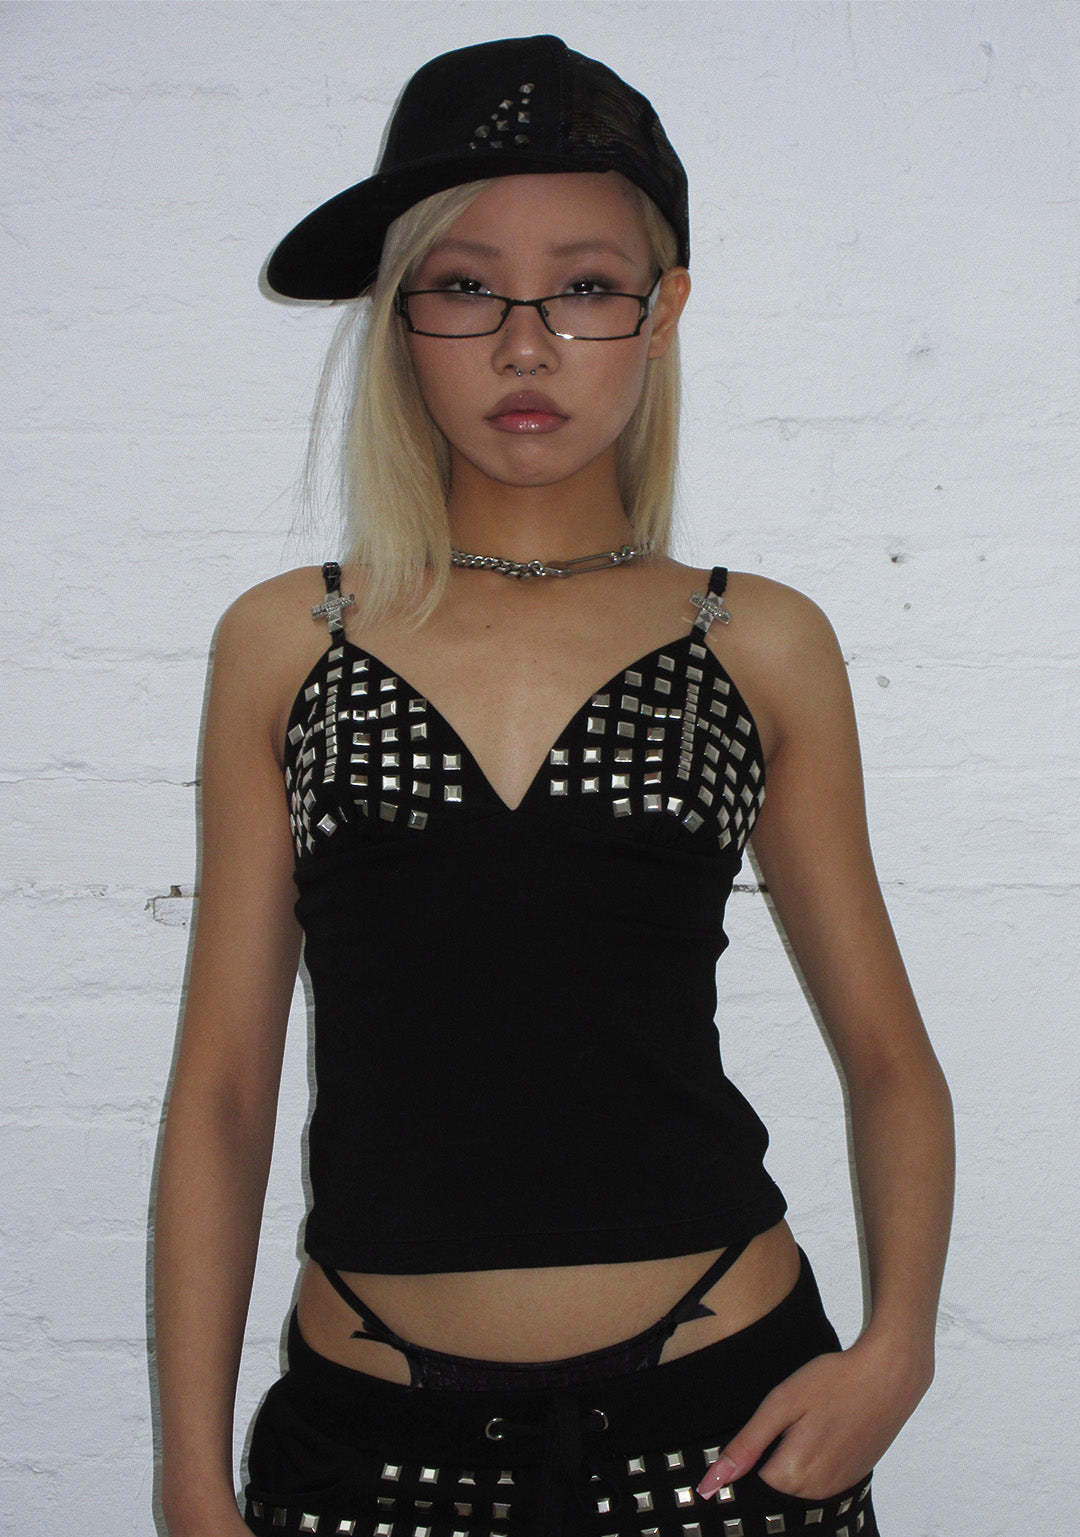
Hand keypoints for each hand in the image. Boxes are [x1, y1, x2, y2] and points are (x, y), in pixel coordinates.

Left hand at [696, 1334, 932, 1501]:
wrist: (889, 1376)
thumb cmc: (833, 1382)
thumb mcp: (782, 1403)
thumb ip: (746, 1445)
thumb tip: (711, 1483)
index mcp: (793, 1474)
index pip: (748, 1481)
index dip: (748, 1451)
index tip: (765, 1424)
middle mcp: (815, 1491)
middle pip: (773, 1483)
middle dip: (770, 1456)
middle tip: (789, 1418)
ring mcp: (837, 1487)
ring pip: (795, 1482)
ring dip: (792, 1458)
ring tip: (809, 1420)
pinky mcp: (852, 1479)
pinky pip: (818, 1480)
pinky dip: (813, 1460)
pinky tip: (823, 1429)